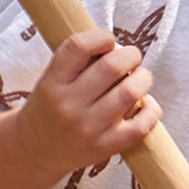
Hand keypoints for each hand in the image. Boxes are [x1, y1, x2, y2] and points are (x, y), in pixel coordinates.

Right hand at [15, 27, 161, 182]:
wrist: (36, 152)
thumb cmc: (51, 108)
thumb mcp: (51, 80)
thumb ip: (79, 62)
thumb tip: (119, 46)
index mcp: (53, 83)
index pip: (79, 46)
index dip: (102, 37)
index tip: (109, 41)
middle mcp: (68, 105)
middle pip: (111, 67)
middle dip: (130, 55)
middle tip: (131, 58)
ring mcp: (87, 128)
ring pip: (130, 92)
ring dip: (143, 78)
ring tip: (141, 78)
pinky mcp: (104, 147)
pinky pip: (140, 126)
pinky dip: (152, 110)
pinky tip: (146, 104)